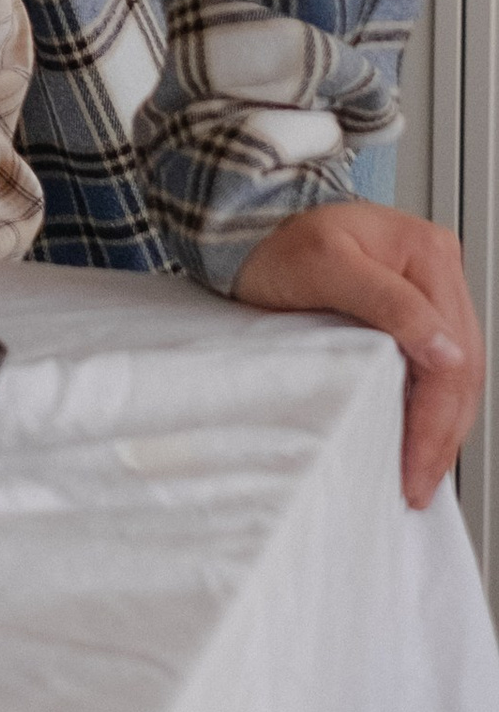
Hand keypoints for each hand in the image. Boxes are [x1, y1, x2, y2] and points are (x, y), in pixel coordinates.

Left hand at [235, 201, 483, 505]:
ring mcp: (428, 291)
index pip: (453, 357)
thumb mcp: (326, 265)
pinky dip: (429, 407)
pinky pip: (434, 367)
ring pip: (455, 375)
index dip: (436, 421)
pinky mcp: (412, 310)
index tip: (416, 466)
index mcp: (428, 255)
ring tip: (421, 472)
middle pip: (462, 370)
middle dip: (443, 434)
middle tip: (418, 484)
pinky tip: (416, 435)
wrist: (249, 228)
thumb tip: (447, 352)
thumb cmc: (278, 241)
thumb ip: (390, 303)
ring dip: (441, 427)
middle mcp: (437, 271)